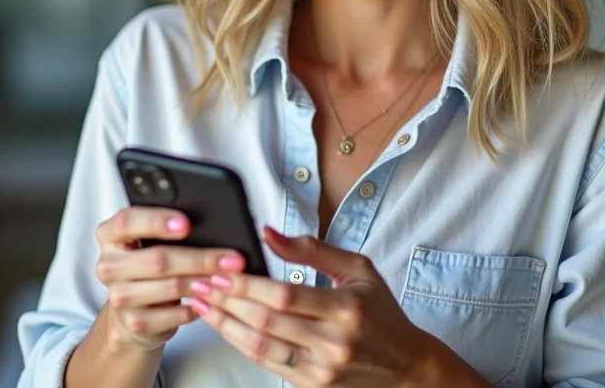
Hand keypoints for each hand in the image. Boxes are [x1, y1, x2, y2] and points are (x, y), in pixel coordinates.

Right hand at [95, 206, 246, 351]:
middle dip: (200, 258)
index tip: (186, 224)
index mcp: (111, 234)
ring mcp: (118, 297)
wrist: (135, 306)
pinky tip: (211, 299)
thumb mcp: (153, 237)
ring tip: (228, 278)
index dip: (157, 221)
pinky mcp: (133, 323)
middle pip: (158, 259)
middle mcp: (108, 265)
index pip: (127, 222)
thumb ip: (171, 226)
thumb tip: (214, 225)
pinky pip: (172, 314)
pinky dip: (196, 306)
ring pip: (170, 287)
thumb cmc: (151, 261)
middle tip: (231, 259)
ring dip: (204, 282)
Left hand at [188, 226, 433, 386]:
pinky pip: (268, 364)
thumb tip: (269, 233)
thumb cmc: (381, 312)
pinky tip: (225, 328)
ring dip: (225, 325)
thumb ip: (312, 249)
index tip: (221, 271)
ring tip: (201, 306)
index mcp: (345, 307)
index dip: (248, 284)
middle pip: (266, 321)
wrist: (405, 365)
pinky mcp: (313, 386)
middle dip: (227, 302)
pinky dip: (241, 345)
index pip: (285, 295)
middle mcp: (333, 342)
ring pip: (260, 347)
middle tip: (199, 284)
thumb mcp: (357, 268)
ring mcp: (321, 369)